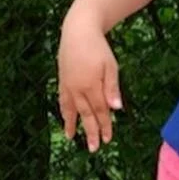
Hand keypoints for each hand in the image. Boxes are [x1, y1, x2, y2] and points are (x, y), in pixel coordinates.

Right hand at [58, 18, 122, 152]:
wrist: (78, 31)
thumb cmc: (99, 48)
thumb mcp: (111, 66)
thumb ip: (112, 88)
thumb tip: (116, 109)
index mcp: (91, 85)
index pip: (100, 111)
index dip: (105, 126)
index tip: (108, 139)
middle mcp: (77, 88)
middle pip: (85, 114)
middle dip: (90, 131)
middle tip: (94, 148)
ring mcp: (67, 85)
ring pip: (71, 110)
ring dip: (72, 125)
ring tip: (72, 138)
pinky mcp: (62, 80)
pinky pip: (62, 100)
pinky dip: (64, 111)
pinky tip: (65, 118)